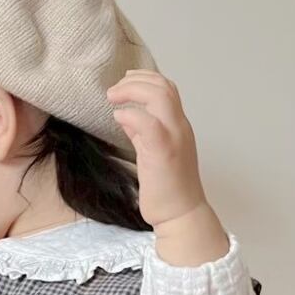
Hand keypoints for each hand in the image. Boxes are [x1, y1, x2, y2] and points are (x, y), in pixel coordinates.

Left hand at [105, 70, 210, 229]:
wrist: (181, 215)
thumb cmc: (166, 189)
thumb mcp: (151, 153)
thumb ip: (141, 132)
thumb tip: (126, 116)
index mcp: (177, 126)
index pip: (167, 89)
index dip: (145, 79)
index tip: (124, 81)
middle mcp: (179, 128)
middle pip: (164, 87)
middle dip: (135, 81)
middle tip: (113, 90)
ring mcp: (174, 139)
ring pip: (161, 97)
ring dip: (133, 91)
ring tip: (113, 97)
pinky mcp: (163, 153)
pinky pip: (150, 124)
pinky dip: (131, 115)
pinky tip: (118, 118)